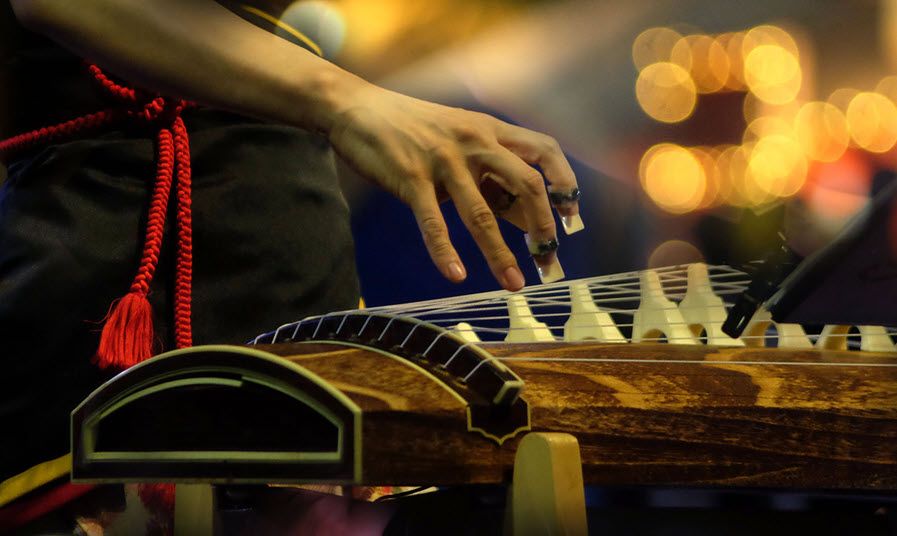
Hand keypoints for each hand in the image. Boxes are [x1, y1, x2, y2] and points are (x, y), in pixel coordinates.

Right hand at [327, 83, 579, 290]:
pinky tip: (455, 275)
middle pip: (526, 184)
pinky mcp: (411, 177)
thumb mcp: (459, 139)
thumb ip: (488, 172)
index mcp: (490, 130)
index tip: (571, 218)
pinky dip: (445, 251)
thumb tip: (523, 216)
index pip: (545, 151)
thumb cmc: (411, 129)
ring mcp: (443, 160)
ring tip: (514, 285)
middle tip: (548, 259)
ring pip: (482, 213)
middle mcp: (474, 142)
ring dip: (500, 254)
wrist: (357, 107)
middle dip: (542, 226)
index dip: (565, 183)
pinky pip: (433, 221)